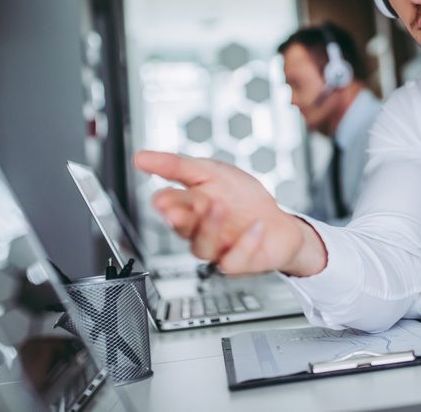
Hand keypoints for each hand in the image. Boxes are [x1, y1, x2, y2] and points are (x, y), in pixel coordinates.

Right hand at [135, 151, 327, 275]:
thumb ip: (178, 166)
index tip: (162, 197)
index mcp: (190, 206)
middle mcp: (200, 229)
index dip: (166, 201)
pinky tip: (256, 227)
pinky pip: (234, 260)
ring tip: (218, 208)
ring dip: (208, 227)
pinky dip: (246, 243)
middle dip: (178, 218)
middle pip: (182, 227)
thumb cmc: (243, 199)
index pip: (170, 204)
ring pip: (202, 247)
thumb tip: (141, 158)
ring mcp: (217, 248)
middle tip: (174, 210)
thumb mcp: (213, 172)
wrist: (278, 223)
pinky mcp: (237, 262)